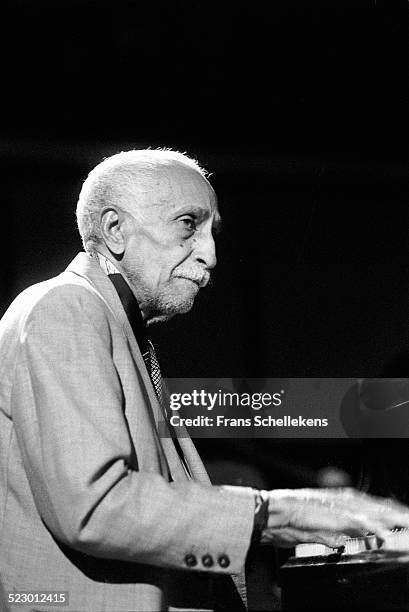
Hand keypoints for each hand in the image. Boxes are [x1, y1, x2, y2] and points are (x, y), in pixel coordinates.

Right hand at [260, 488, 408, 547]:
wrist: (271, 512)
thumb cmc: (288, 520)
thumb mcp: (316, 529)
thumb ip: (332, 534)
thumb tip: (343, 542)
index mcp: (337, 501)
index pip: (370, 506)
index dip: (388, 511)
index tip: (402, 516)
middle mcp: (341, 500)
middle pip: (377, 506)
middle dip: (396, 512)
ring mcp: (339, 507)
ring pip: (373, 511)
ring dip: (392, 518)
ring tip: (407, 522)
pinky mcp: (333, 515)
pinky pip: (359, 522)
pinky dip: (373, 527)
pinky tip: (385, 535)